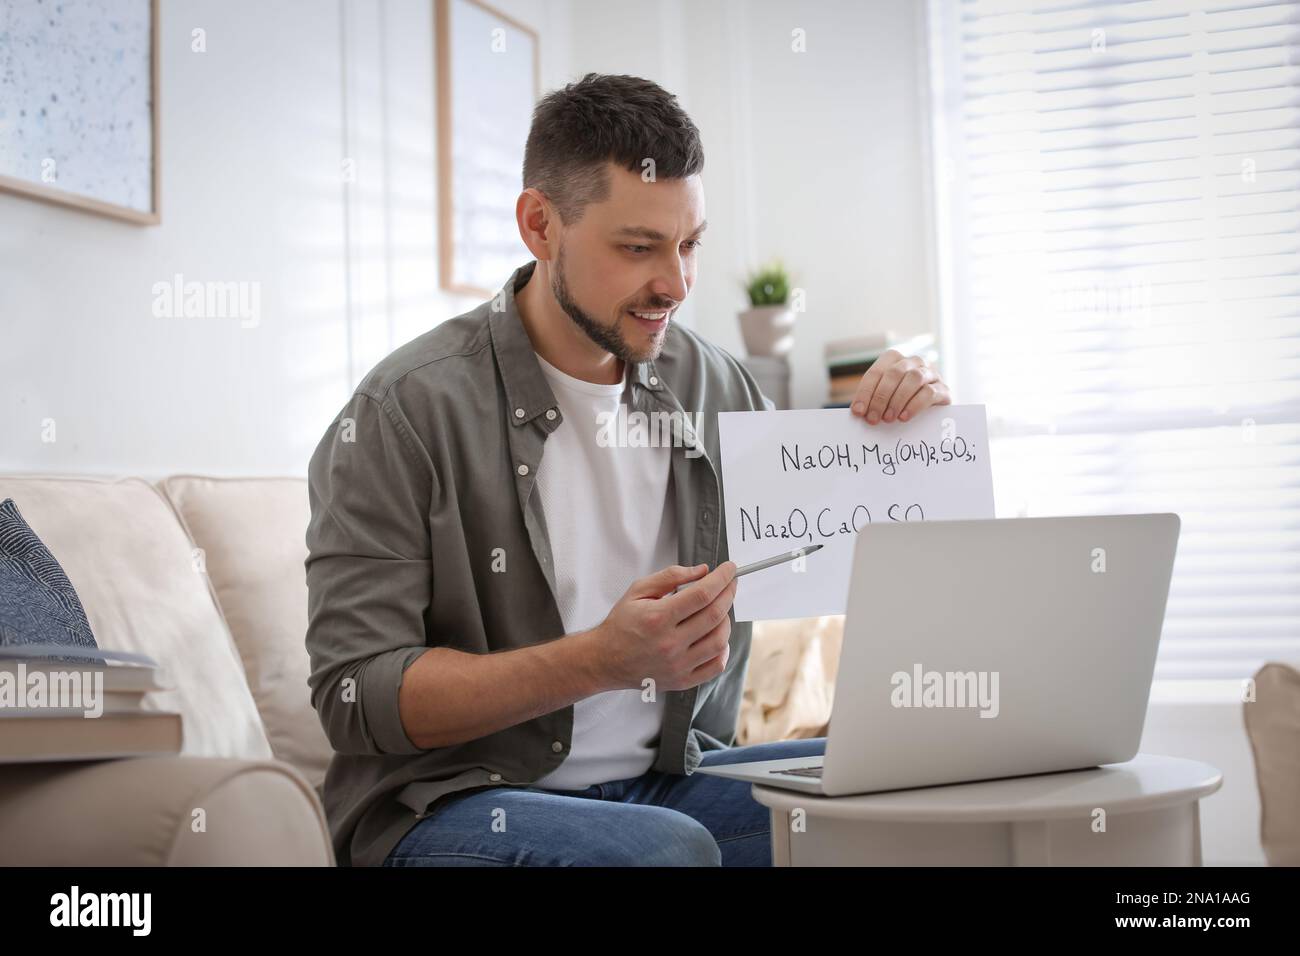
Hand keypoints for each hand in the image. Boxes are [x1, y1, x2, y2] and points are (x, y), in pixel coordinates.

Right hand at [593, 562, 737, 692]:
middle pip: (714, 615)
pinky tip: (717, 636)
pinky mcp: (682, 681)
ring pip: (719, 641)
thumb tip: (702, 571)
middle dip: (728, 594)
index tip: (730, 569)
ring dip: (726, 620)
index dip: (721, 578)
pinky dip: (724, 649)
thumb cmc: (621, 623)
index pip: (702, 594)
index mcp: (658, 618)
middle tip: (730, 584)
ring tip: (720, 609)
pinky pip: (715, 666)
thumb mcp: (638, 590)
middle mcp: (669, 643)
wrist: (604, 660)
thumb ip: (670, 576)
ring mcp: (677, 665)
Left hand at [850, 348, 951, 423]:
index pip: (876, 372)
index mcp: (894, 359)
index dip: (865, 393)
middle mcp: (913, 361)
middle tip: (873, 418)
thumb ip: (872, 400)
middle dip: (881, 397)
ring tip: (888, 418)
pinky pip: (929, 392)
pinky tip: (904, 417)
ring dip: (898, 400)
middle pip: (894, 373)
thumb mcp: (885, 396)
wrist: (933, 410)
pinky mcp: (943, 388)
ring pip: (914, 378)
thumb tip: (858, 411)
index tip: (858, 412)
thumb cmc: (901, 401)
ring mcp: (930, 373)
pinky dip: (914, 405)